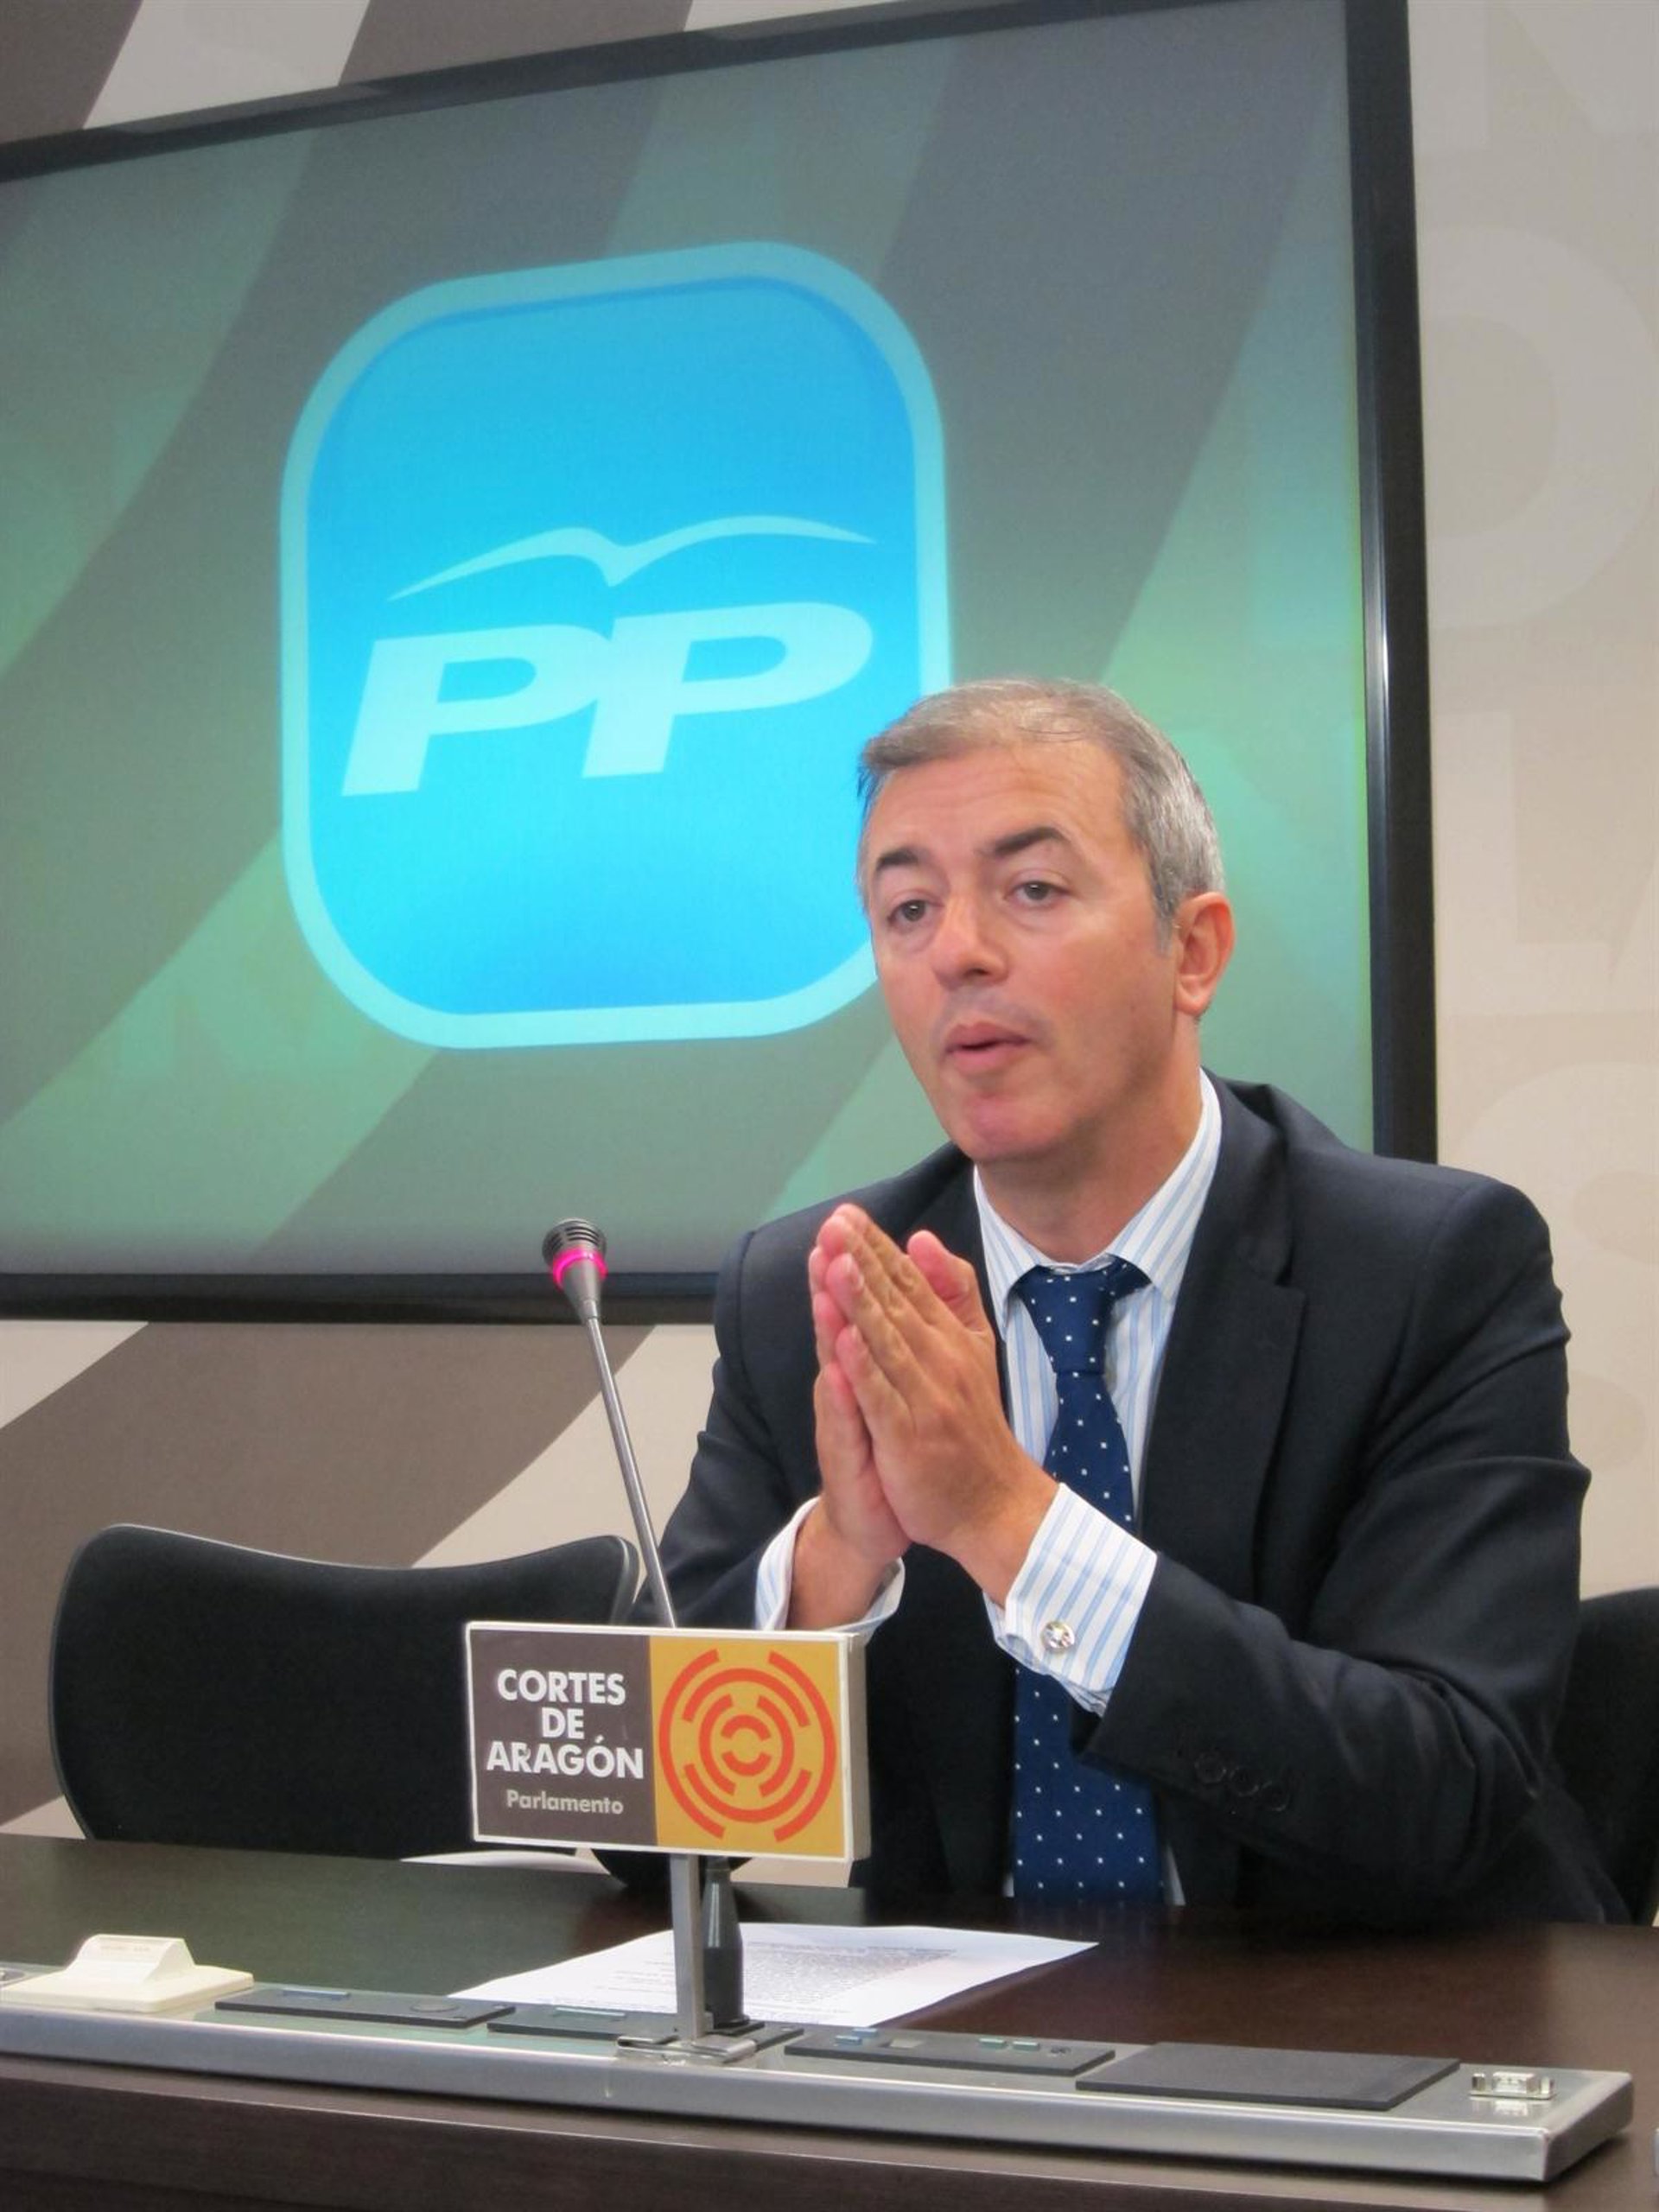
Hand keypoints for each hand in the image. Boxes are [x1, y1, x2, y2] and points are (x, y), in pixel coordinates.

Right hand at [787, 1232, 909, 1627]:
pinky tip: (839, 1355)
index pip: (863, 1302)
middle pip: (841, 1318)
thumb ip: (911, 1328)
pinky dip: (844, 1383)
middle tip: (830, 1229)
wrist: (877, 1520)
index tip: (850, 1215)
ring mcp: (844, 1415)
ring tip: (829, 1273)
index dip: (857, 1258)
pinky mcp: (847, 1451)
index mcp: (869, 1359)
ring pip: (836, 1359)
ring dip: (832, 1317)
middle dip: (837, 1272)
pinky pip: (846, 1413)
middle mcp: (848, 1380)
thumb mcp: (906, 1382)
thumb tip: (912, 1275)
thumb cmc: (897, 1446)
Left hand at [816, 1206, 1053, 1601]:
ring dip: (861, 1302)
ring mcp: (925, 1397)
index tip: (847, 1215)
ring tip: (837, 1262)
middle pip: (895, 1303)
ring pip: (887, 1342)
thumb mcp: (973, 1347)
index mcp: (949, 1338)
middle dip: (863, 1262)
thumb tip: (922, 1240)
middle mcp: (939, 1360)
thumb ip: (951, 1294)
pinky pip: (883, 1397)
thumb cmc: (974, 1426)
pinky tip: (845, 1339)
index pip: (908, 1284)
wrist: (995, 1503)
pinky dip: (865, 1368)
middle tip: (835, 1223)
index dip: (876, 1249)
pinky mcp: (910, 1436)